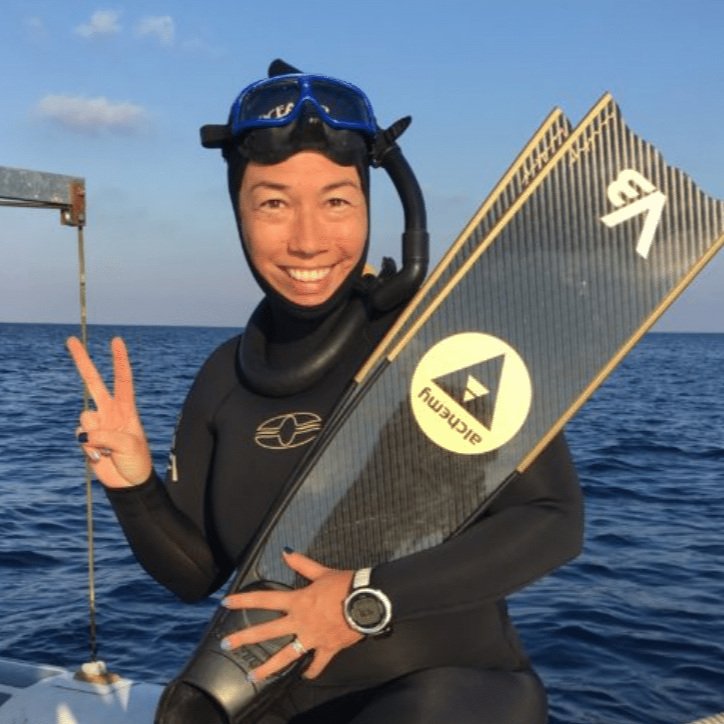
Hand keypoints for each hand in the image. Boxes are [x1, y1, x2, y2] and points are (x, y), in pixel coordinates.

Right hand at [67, 336, 151, 487]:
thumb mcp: (129, 446)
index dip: (119, 360)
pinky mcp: (87, 439)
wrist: (129, 483)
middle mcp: (110, 411)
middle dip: (82, 361)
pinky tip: (100, 456)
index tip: (116, 340)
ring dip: (95, 435)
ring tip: (109, 449)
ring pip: (85, 417)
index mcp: (127, 408)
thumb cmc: (137, 461)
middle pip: (93, 382)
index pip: (123, 379)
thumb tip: (85, 434)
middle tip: (70, 339)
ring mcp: (97, 424)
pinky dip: (88, 448)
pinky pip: (80, 436)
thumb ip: (107, 436)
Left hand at [221, 551, 361, 680]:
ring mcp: (312, 638)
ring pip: (286, 656)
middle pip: (267, 631)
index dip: (244, 601)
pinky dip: (311, 671)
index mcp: (297, 601)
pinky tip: (304, 675)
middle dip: (244, 638)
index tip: (226, 603)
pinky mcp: (326, 648)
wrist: (367, 600)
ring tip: (253, 677)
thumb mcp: (322, 571)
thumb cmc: (344, 584)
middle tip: (226, 645)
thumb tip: (285, 551)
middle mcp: (300, 621)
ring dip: (268, 667)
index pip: (265, 599)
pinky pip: (316, 664)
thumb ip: (302, 563)